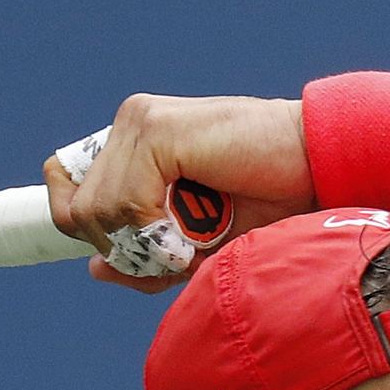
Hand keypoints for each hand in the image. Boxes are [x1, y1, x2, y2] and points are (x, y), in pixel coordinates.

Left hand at [45, 94, 314, 291]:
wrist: (319, 169)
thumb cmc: (269, 207)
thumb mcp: (198, 249)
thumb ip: (146, 257)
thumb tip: (95, 266)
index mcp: (134, 146)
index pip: (69, 194)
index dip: (91, 235)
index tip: (137, 257)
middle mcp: (130, 126)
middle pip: (77, 212)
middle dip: (123, 251)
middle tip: (177, 255)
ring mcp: (140, 123)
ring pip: (95, 212)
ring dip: (144, 247)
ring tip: (193, 244)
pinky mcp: (157, 131)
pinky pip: (125, 204)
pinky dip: (157, 236)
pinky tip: (194, 237)